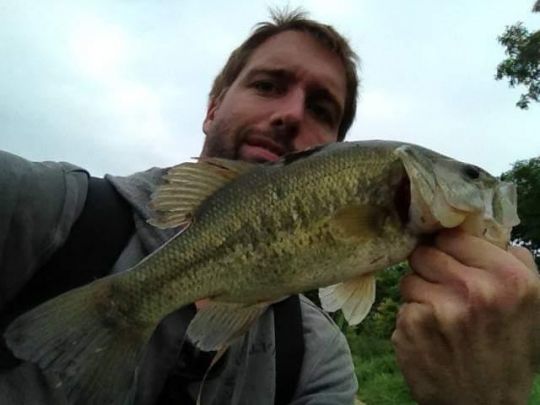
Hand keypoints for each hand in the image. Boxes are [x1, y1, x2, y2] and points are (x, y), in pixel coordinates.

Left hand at [392, 229, 539, 404]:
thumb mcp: (530, 304)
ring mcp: (440, 309)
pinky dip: (412, 318)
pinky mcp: (412, 327)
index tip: (451, 260)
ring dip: (419, 294)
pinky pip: (402, 305)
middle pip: (425, 253)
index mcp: (510, 278)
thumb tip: (481, 225)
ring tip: (441, 317)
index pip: (453, 236)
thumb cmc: (509, 350)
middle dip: (430, 270)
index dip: (448, 248)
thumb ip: (510, 260)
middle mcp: (476, 290)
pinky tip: (430, 336)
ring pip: (409, 278)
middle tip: (445, 290)